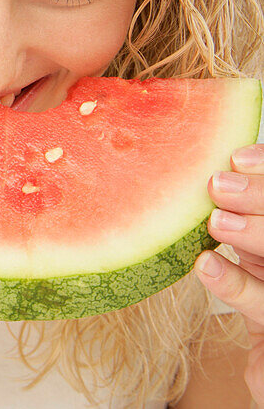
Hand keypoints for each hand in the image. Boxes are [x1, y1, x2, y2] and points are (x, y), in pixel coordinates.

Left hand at [194, 143, 263, 402]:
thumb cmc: (262, 298)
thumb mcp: (256, 254)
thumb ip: (242, 218)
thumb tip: (212, 174)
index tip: (237, 158)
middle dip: (262, 197)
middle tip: (219, 184)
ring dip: (255, 234)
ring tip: (216, 221)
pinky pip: (263, 306)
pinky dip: (235, 285)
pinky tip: (207, 265)